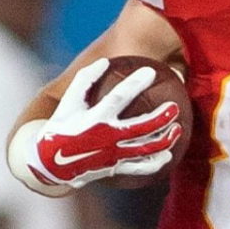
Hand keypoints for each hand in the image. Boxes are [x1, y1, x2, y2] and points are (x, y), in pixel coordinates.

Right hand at [27, 59, 181, 189]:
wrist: (51, 164)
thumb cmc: (61, 127)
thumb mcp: (68, 102)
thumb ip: (85, 80)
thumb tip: (104, 61)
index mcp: (96, 118)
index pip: (120, 97)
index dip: (136, 83)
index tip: (150, 71)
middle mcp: (108, 137)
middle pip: (142, 127)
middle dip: (162, 116)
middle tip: (175, 106)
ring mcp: (114, 154)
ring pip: (146, 149)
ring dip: (165, 139)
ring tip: (178, 128)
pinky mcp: (116, 167)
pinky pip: (140, 167)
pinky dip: (156, 163)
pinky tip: (169, 155)